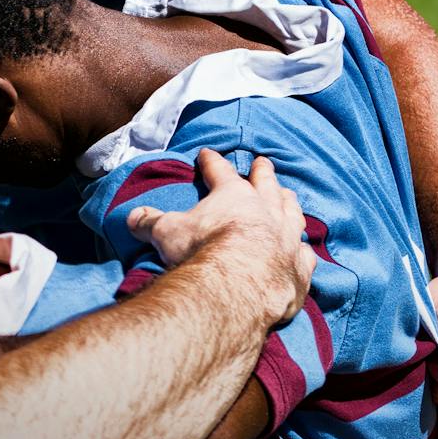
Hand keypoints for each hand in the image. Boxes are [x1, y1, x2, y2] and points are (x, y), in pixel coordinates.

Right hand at [124, 151, 311, 320]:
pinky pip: (305, 254)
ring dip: (290, 203)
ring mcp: (288, 238)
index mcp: (233, 195)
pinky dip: (302, 250)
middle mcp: (267, 210)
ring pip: (293, 213)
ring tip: (289, 196)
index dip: (211, 161)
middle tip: (263, 162)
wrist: (238, 285)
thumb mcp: (165, 232)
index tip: (207, 153)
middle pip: (267, 185)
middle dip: (263, 172)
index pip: (220, 171)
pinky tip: (303, 249)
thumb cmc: (201, 250)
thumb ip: (150, 222)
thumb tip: (132, 217)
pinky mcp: (299, 267)